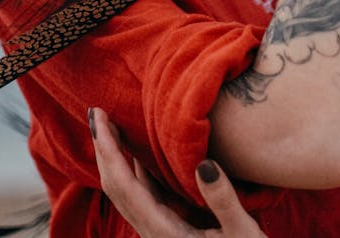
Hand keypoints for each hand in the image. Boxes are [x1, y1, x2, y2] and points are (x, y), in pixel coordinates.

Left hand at [90, 107, 266, 236]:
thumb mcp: (242, 234)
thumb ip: (222, 200)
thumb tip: (203, 163)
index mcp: (163, 232)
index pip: (123, 185)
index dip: (108, 150)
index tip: (100, 118)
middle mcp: (153, 231)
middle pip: (116, 186)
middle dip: (104, 148)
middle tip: (97, 113)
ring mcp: (158, 230)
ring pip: (127, 190)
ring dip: (117, 157)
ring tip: (114, 125)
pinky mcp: (168, 228)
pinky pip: (144, 194)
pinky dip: (135, 168)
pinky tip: (142, 152)